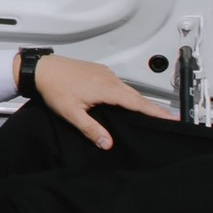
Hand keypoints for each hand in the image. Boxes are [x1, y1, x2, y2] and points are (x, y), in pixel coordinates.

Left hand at [29, 53, 167, 150]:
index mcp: (106, 88)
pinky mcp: (99, 71)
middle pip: (136, 95)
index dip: (155, 112)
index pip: (137, 103)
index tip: (170, 118)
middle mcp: (109, 78)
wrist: (42, 69)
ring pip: (127, 89)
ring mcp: (104, 73)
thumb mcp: (72, 113)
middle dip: (153, 107)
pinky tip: (125, 100)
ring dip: (139, 100)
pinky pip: (118, 83)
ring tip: (150, 112)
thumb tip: (106, 142)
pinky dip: (126, 93)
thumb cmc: (54, 87)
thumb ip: (91, 129)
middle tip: (167, 118)